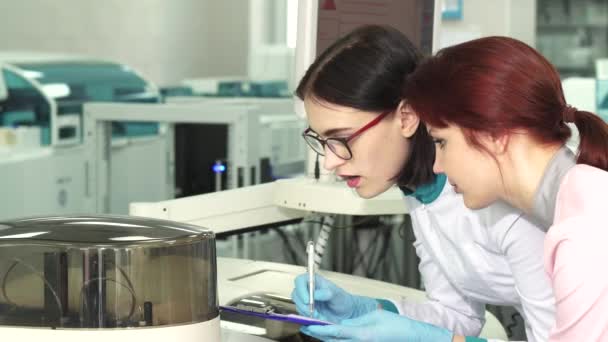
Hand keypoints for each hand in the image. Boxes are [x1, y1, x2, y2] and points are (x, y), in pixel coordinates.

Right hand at [291, 273, 378, 322]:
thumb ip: (327, 293)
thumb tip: (316, 294)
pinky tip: (319, 319)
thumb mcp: (338, 295)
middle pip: (296, 294)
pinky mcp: (306, 311)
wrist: (346, 313)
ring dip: (307, 313)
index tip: (307, 301)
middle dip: (303, 305)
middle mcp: (307, 290)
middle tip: (313, 313)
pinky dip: (308, 319)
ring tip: (320, 317)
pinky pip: (302, 315)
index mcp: (314, 281)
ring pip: (298, 306)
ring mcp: (306, 301)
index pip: (300, 280)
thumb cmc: (342, 300)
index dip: (301, 289)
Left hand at [301, 310, 452, 341]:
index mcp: (362, 335)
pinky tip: (329, 334)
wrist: (411, 337)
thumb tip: (341, 322)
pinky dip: (336, 339)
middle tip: (305, 326)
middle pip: (334, 340)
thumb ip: (355, 321)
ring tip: (312, 329)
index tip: (308, 324)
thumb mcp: (374, 317)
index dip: (320, 328)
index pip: (336, 331)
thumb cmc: (395, 325)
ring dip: (325, 337)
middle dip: (318, 334)